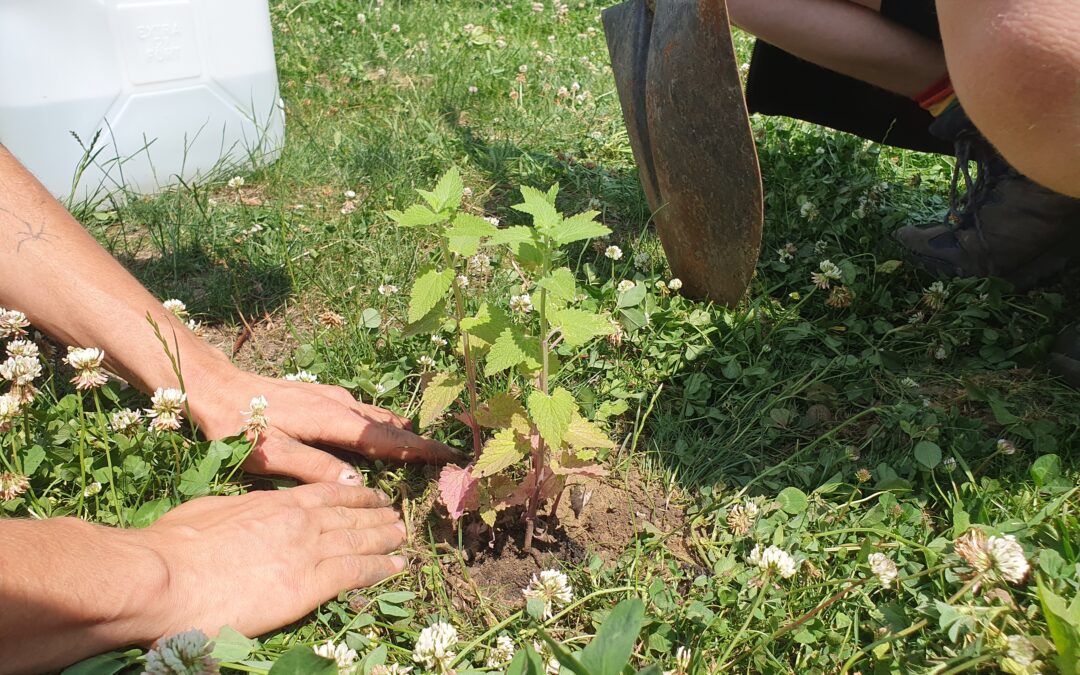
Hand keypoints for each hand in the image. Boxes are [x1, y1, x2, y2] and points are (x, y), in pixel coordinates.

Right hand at [136, 483, 406, 639]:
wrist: (165, 577)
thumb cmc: (174, 546)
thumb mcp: (213, 511)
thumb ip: (241, 510)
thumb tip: (247, 513)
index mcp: (275, 502)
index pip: (327, 493)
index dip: (355, 495)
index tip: (372, 496)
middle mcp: (300, 520)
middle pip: (351, 515)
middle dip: (377, 516)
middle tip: (396, 516)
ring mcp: (307, 551)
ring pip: (360, 540)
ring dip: (385, 538)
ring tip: (401, 537)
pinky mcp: (309, 584)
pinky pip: (356, 573)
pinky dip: (380, 568)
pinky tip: (395, 567)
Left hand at [189, 369, 458, 484]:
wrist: (215, 385)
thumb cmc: (239, 423)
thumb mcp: (272, 454)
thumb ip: (314, 468)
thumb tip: (357, 482)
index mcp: (335, 420)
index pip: (389, 439)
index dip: (421, 449)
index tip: (451, 455)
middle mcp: (341, 404)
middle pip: (391, 427)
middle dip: (420, 442)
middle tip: (447, 458)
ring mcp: (333, 396)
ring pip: (377, 417)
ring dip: (402, 434)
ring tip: (424, 449)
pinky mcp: (322, 396)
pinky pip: (364, 413)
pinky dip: (382, 426)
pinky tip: (384, 433)